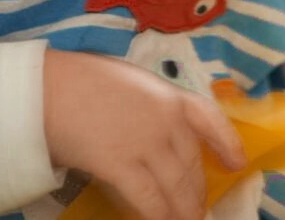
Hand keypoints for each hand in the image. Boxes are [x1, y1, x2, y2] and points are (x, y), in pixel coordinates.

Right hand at [42, 50, 246, 219]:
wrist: (48, 88)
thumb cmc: (82, 79)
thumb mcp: (130, 82)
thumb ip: (151, 106)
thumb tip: (160, 135)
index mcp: (169, 93)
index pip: (211, 119)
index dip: (228, 143)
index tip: (236, 164)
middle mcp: (166, 119)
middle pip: (191, 163)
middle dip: (196, 191)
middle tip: (196, 207)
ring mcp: (146, 142)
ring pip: (177, 187)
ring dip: (182, 210)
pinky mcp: (122, 165)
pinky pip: (150, 200)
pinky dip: (158, 216)